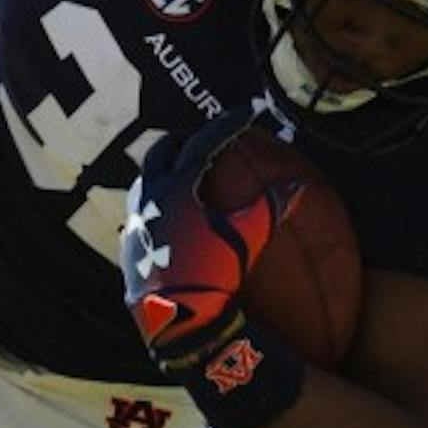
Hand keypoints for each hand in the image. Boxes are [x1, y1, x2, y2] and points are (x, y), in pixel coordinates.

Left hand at [120, 108, 298, 378]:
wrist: (175, 317)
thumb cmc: (213, 274)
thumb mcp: (247, 237)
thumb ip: (270, 207)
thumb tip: (298, 186)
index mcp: (176, 187)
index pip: (204, 142)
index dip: (229, 123)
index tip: (250, 111)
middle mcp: (148, 196)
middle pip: (163, 150)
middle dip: (186, 138)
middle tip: (208, 138)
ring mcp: (135, 219)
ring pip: (146, 179)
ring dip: (166, 168)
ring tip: (187, 171)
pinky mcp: (129, 242)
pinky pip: (141, 210)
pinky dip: (157, 200)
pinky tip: (171, 213)